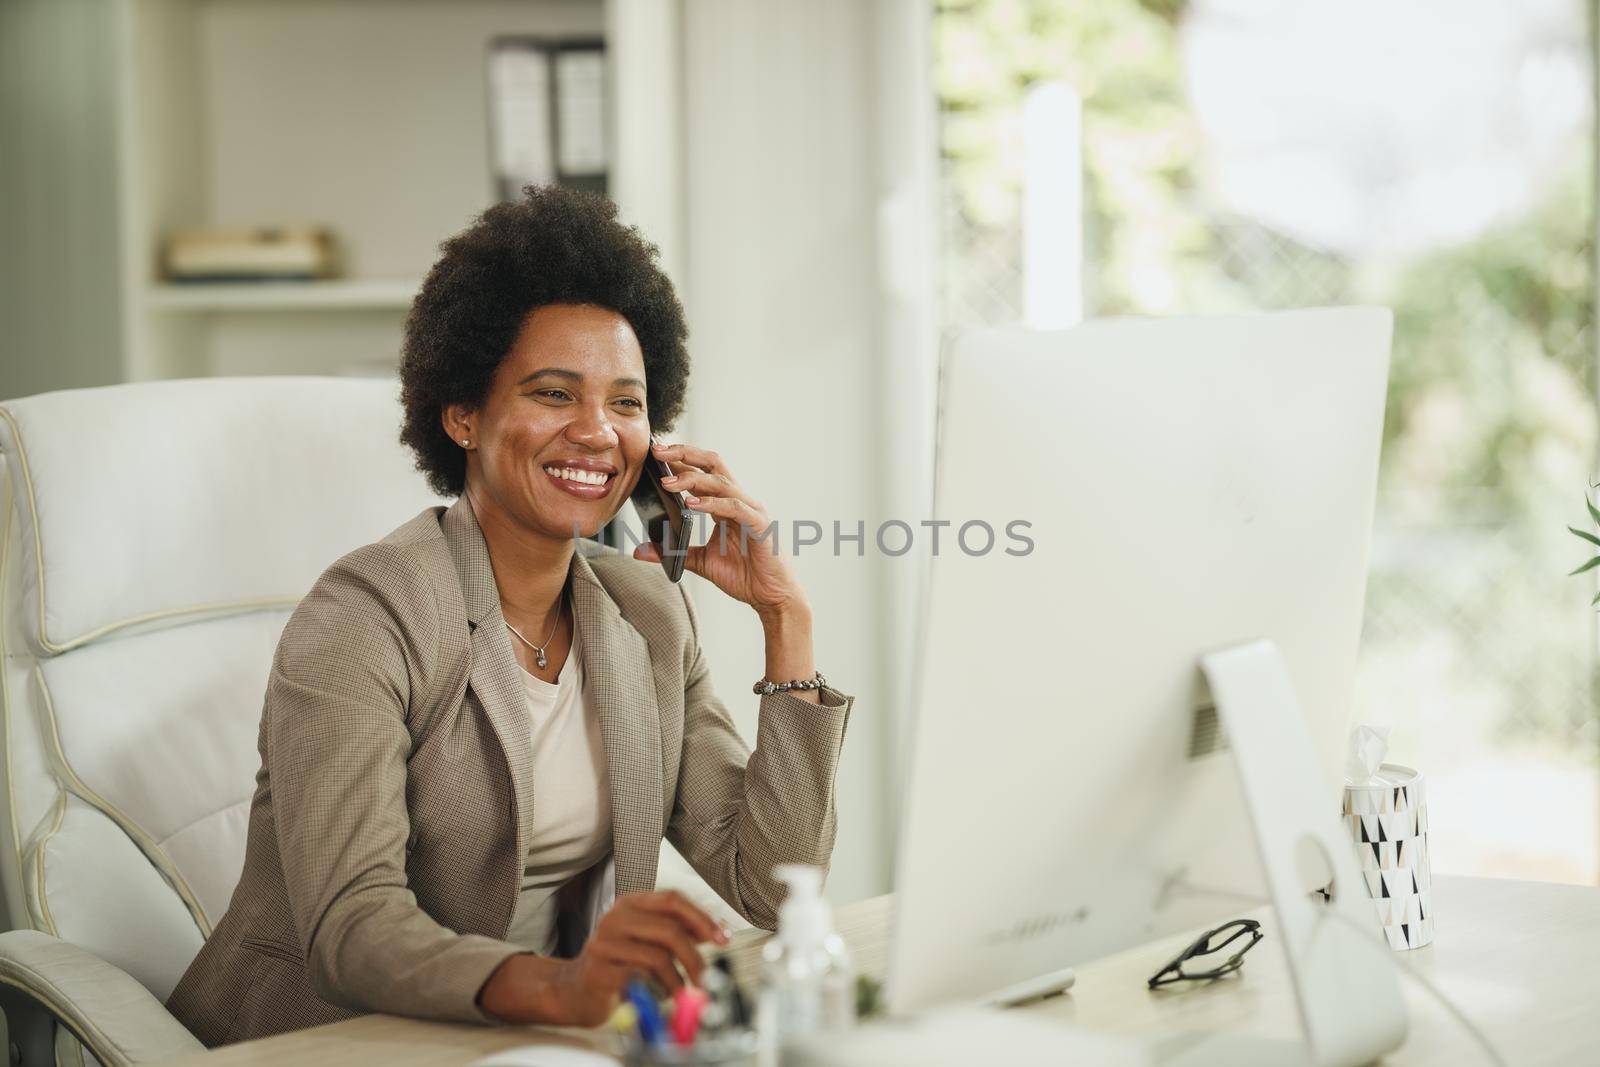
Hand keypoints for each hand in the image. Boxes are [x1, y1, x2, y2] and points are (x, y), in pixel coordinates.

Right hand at [479, 890, 727, 1026]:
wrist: (573, 989)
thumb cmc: (616, 964)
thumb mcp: (647, 941)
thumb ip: (679, 933)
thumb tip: (717, 931)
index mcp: (631, 903)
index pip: (673, 899)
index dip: (702, 918)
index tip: (722, 938)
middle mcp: (615, 917)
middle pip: (669, 929)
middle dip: (695, 957)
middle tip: (706, 978)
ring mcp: (604, 942)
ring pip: (657, 956)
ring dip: (677, 980)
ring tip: (679, 992)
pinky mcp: (597, 970)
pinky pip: (640, 978)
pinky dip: (657, 990)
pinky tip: (658, 997)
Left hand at [635, 441, 809, 617]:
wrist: (772, 597)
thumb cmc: (744, 576)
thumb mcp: (700, 561)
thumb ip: (674, 552)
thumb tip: (640, 550)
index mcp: (725, 505)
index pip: (702, 472)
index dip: (679, 460)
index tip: (654, 453)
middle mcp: (739, 501)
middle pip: (713, 464)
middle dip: (685, 454)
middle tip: (658, 452)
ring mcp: (751, 511)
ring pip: (721, 481)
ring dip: (692, 479)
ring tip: (667, 483)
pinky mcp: (759, 525)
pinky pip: (733, 507)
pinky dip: (712, 503)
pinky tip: (691, 504)